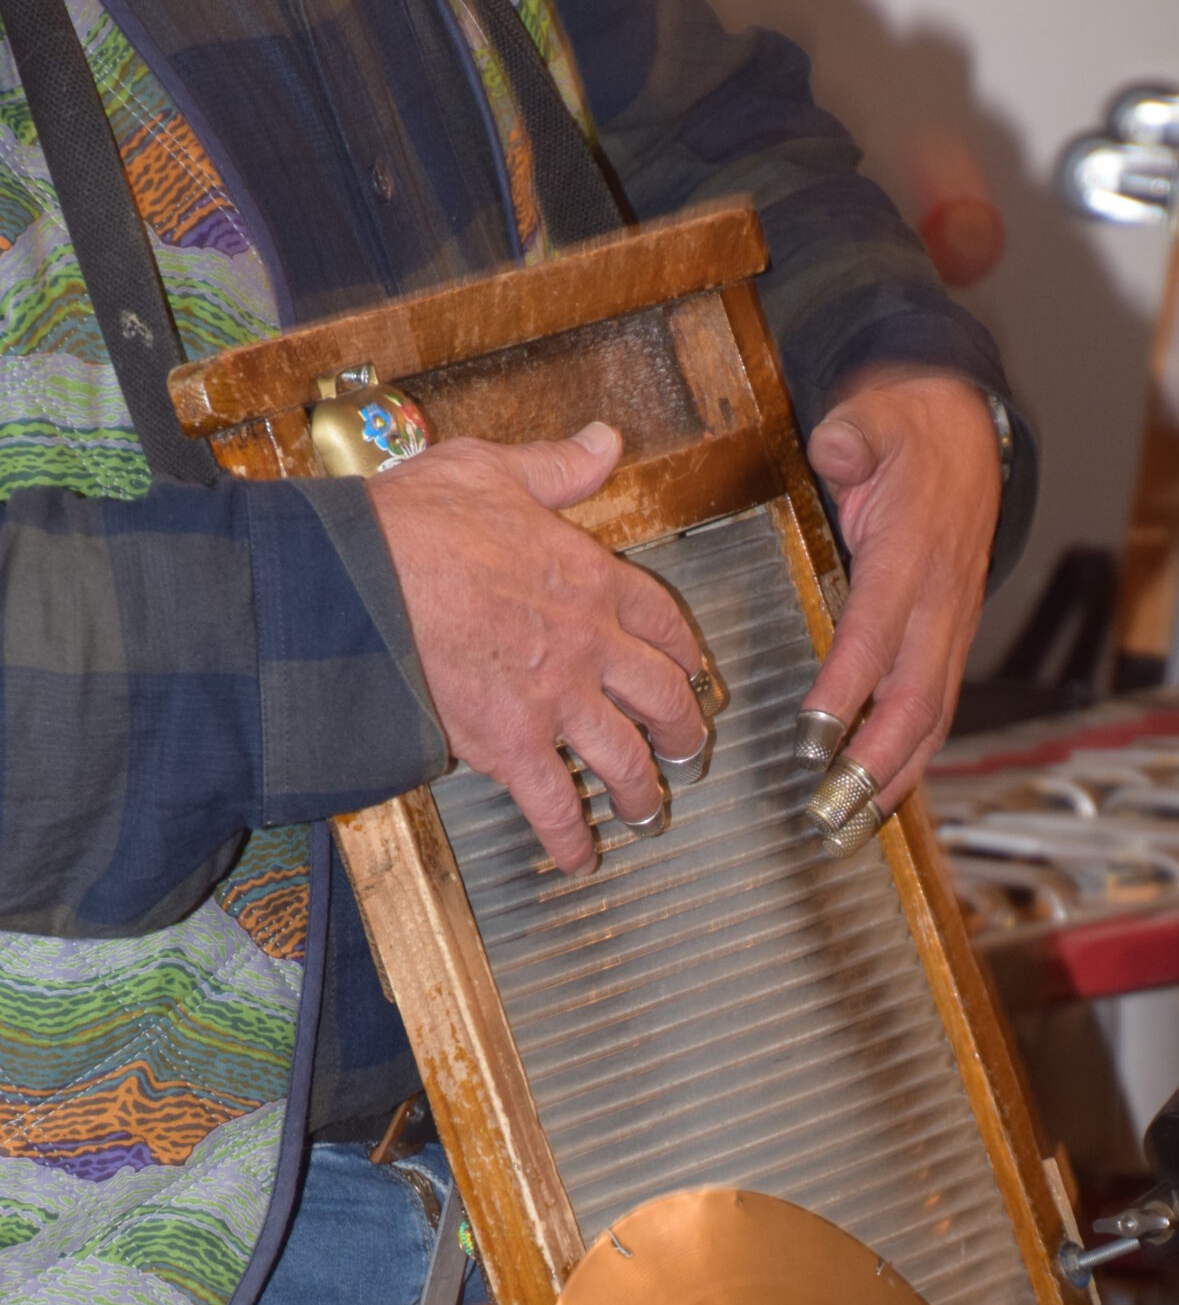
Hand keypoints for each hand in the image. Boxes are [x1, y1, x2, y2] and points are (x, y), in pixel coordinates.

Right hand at [369, 422, 706, 875]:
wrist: (359, 583)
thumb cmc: (413, 523)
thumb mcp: (491, 470)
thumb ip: (555, 467)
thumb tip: (602, 445)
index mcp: (587, 576)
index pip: (660, 618)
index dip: (683, 650)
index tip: (693, 669)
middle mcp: (587, 643)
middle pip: (661, 695)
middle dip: (683, 728)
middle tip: (689, 749)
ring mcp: (555, 700)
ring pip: (623, 757)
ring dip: (640, 790)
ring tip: (646, 810)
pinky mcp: (513, 746)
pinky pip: (556, 804)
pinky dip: (569, 838)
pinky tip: (577, 860)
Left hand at [801, 370, 1001, 811]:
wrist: (970, 433)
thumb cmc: (910, 433)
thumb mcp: (876, 415)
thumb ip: (853, 437)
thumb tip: (837, 450)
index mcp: (914, 553)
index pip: (878, 633)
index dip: (848, 689)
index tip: (813, 737)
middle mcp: (942, 602)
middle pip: (916, 699)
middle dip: (876, 763)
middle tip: (832, 810)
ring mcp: (952, 628)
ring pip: (932, 718)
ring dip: (894, 779)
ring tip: (851, 827)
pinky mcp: (951, 642)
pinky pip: (935, 712)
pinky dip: (909, 760)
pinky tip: (877, 798)